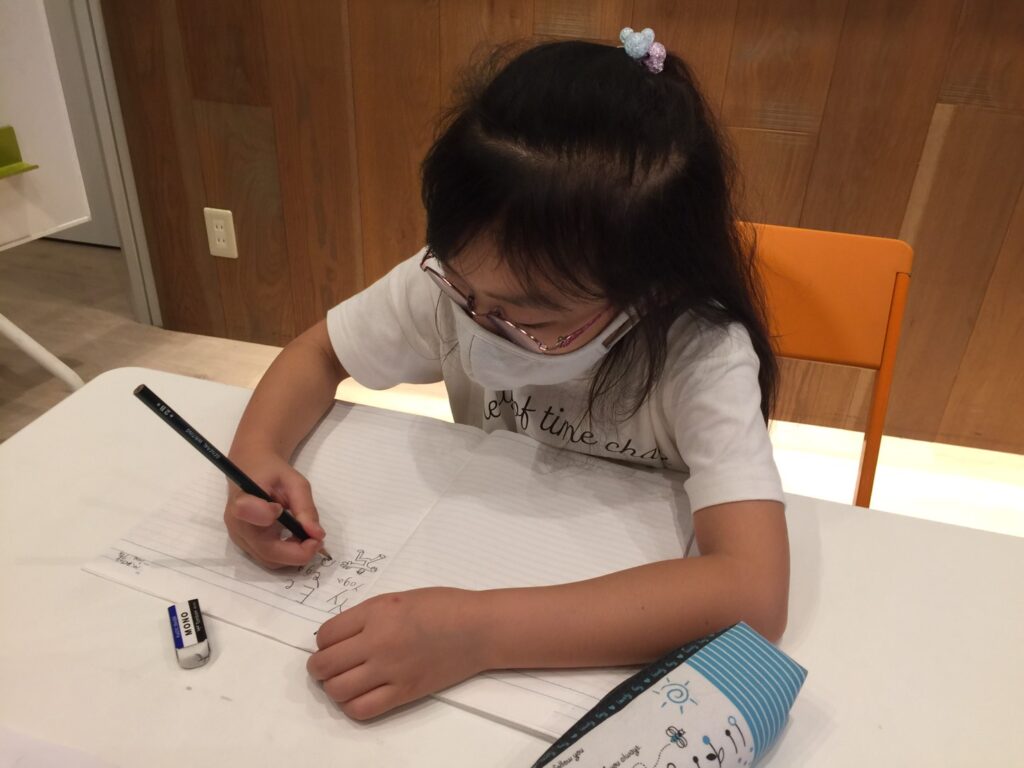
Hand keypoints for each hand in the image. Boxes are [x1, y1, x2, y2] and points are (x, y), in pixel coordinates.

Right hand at [222, 451, 325, 568]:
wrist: (251, 472)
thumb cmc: (272, 472)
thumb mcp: (294, 481)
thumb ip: (305, 506)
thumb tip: (317, 534)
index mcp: (242, 498)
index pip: (247, 512)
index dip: (267, 516)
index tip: (283, 510)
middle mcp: (237, 523)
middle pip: (266, 550)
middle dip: (298, 552)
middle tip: (318, 540)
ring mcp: (239, 538)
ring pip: (269, 560)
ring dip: (294, 555)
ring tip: (308, 537)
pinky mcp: (245, 546)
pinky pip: (267, 558)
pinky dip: (286, 554)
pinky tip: (295, 539)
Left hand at [307, 588, 489, 719]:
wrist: (478, 628)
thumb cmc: (442, 606)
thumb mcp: (397, 599)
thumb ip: (367, 616)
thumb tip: (338, 637)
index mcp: (376, 612)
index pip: (325, 634)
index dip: (323, 641)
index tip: (332, 643)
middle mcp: (378, 641)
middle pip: (325, 664)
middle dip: (320, 667)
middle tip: (329, 665)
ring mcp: (391, 670)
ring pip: (337, 690)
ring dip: (333, 687)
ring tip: (344, 680)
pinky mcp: (404, 692)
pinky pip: (362, 710)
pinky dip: (352, 706)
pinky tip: (360, 695)